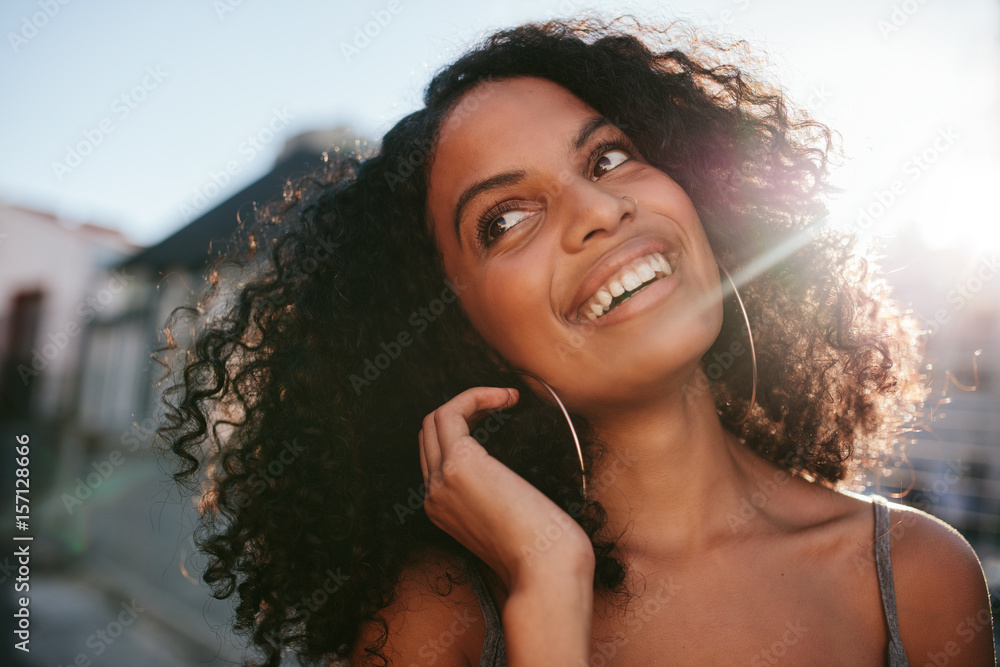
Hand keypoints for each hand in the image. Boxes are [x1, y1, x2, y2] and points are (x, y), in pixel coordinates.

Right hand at [418, 386, 591, 589]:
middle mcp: (433, 494)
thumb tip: (506, 475)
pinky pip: (452, 411)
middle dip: (464, 410)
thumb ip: (493, 498)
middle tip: (504, 404)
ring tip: (507, 397)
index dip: (463, 428)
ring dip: (471, 399)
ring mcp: (441, 479)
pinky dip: (476, 396)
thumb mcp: (507, 521)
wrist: (545, 569)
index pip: (434, 454)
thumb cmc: (541, 550)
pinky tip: (506, 398)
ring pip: (435, 418)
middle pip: (429, 432)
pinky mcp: (459, 464)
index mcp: (441, 509)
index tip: (499, 419)